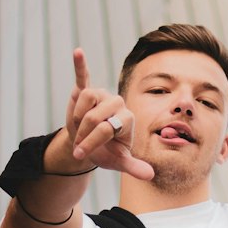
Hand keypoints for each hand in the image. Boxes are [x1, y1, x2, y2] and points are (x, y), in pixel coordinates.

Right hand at [66, 49, 153, 180]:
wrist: (87, 145)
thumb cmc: (105, 152)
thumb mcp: (118, 162)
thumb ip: (133, 167)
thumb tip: (151, 176)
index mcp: (127, 118)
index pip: (106, 127)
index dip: (91, 141)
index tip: (81, 155)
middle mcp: (117, 103)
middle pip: (94, 116)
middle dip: (82, 133)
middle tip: (79, 144)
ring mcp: (101, 96)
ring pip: (85, 99)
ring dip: (76, 117)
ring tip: (77, 127)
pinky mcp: (85, 90)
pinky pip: (83, 75)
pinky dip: (80, 65)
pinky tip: (78, 52)